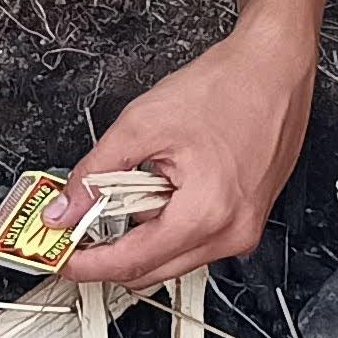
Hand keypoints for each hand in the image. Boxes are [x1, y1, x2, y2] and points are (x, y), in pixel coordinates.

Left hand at [55, 34, 313, 283]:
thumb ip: (96, 172)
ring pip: (175, 256)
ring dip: (143, 233)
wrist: (274, 68)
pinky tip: (163, 187)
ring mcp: (244, 229)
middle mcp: (232, 233)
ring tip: (133, 186)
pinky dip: (169, 222)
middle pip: (154, 269)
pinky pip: (196, 238)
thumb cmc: (227, 87)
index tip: (63, 258)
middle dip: (112, 253)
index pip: (134, 261)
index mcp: (207, 213)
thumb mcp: (143, 124)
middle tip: (79, 230)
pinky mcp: (248, 219)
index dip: (89, 264)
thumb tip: (67, 208)